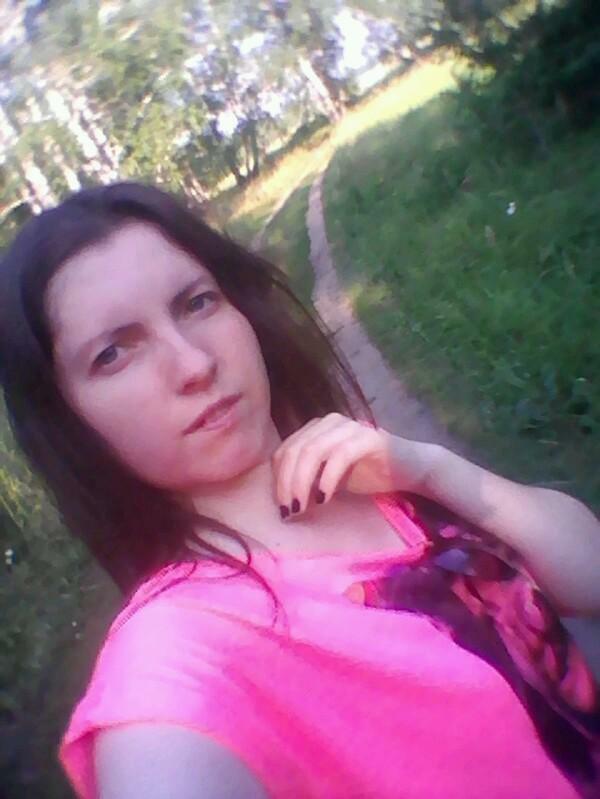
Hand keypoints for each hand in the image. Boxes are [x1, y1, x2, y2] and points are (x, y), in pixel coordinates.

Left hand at [271, 413, 436, 517]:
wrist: (411, 469)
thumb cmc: (369, 473)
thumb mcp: (330, 477)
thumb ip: (308, 478)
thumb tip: (283, 498)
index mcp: (317, 429)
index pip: (285, 450)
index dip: (277, 479)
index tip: (281, 507)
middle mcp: (329, 422)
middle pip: (295, 450)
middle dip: (286, 484)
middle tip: (289, 511)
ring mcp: (349, 426)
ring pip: (312, 451)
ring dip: (302, 482)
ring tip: (302, 507)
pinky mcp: (368, 437)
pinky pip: (339, 455)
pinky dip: (327, 478)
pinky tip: (325, 499)